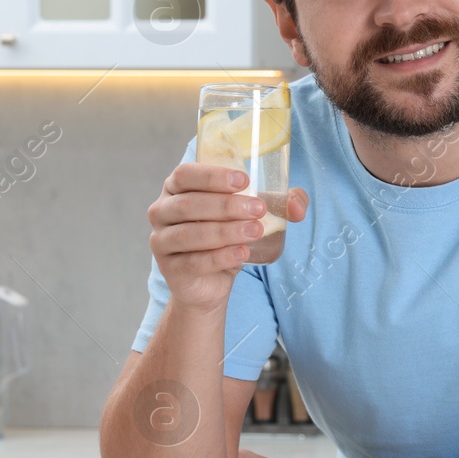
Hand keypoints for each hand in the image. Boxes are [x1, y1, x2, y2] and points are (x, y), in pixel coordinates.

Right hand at [147, 163, 307, 313]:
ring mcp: (161, 241)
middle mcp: (161, 211)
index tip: (243, 181)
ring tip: (255, 231)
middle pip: (188, 204)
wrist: (211, 283)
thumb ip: (277, 203)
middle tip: (258, 209)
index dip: (212, 176)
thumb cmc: (227, 237)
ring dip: (225, 231)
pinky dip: (220, 257)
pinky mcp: (169, 269)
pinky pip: (193, 262)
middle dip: (226, 206)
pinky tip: (243, 253)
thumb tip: (298, 204)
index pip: (186, 174)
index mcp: (176, 188)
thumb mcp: (251, 215)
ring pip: (189, 234)